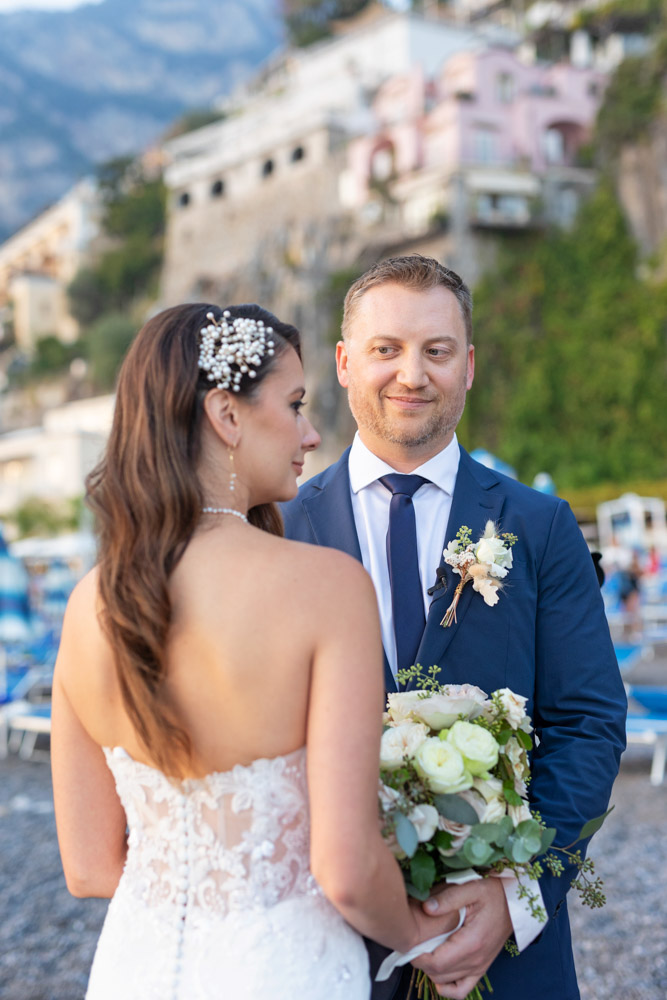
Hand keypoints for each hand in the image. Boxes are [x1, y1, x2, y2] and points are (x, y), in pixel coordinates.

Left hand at [412, 879, 511, 998]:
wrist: (514, 902)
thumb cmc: (493, 893)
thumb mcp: (471, 888)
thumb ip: (448, 898)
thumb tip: (426, 908)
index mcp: (471, 943)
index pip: (436, 963)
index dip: (417, 956)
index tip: (408, 941)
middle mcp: (475, 960)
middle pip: (438, 973)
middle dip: (420, 961)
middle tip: (412, 942)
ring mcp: (479, 967)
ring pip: (446, 981)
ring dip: (430, 970)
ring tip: (422, 950)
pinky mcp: (481, 968)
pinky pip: (462, 989)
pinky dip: (448, 988)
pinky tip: (438, 976)